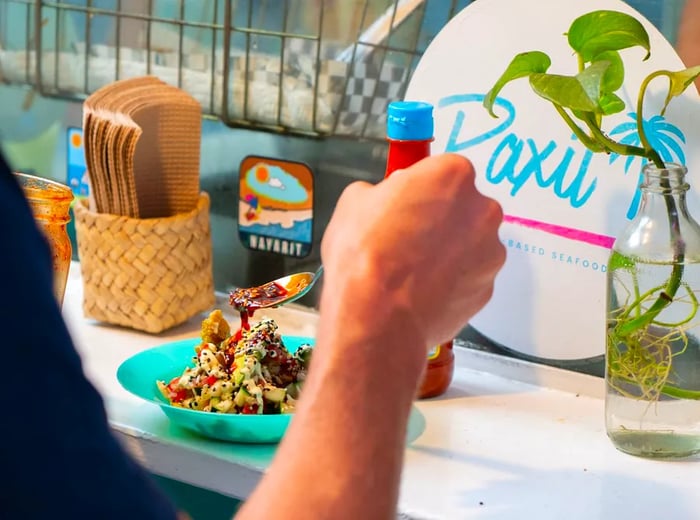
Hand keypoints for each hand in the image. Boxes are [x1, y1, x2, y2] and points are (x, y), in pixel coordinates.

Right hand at [320, 153, 505, 352]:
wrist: (377, 318)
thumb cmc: (364, 252)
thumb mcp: (354, 202)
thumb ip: (381, 193)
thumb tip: (386, 200)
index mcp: (453, 175)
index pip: (444, 171)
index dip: (422, 189)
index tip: (405, 205)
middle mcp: (483, 209)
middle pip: (464, 207)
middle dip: (441, 219)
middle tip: (407, 239)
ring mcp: (490, 252)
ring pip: (470, 244)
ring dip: (449, 253)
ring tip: (413, 274)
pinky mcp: (488, 289)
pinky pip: (469, 278)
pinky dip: (452, 284)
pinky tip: (423, 294)